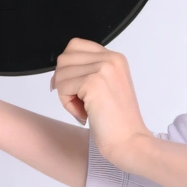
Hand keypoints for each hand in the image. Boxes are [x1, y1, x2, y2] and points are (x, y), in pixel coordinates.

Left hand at [51, 38, 149, 166]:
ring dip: (66, 95)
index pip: (75, 46)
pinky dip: (67, 104)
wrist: (129, 141)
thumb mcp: (106, 86)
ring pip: (61, 73)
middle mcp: (111, 58)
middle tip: (81, 103)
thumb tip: (58, 71)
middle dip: (65, 82)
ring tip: (85, 110)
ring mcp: (103, 68)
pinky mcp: (93, 82)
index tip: (74, 89)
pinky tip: (84, 114)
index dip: (67, 68)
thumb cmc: (116, 122)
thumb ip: (88, 72)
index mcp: (115, 58)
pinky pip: (63, 87)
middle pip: (64, 58)